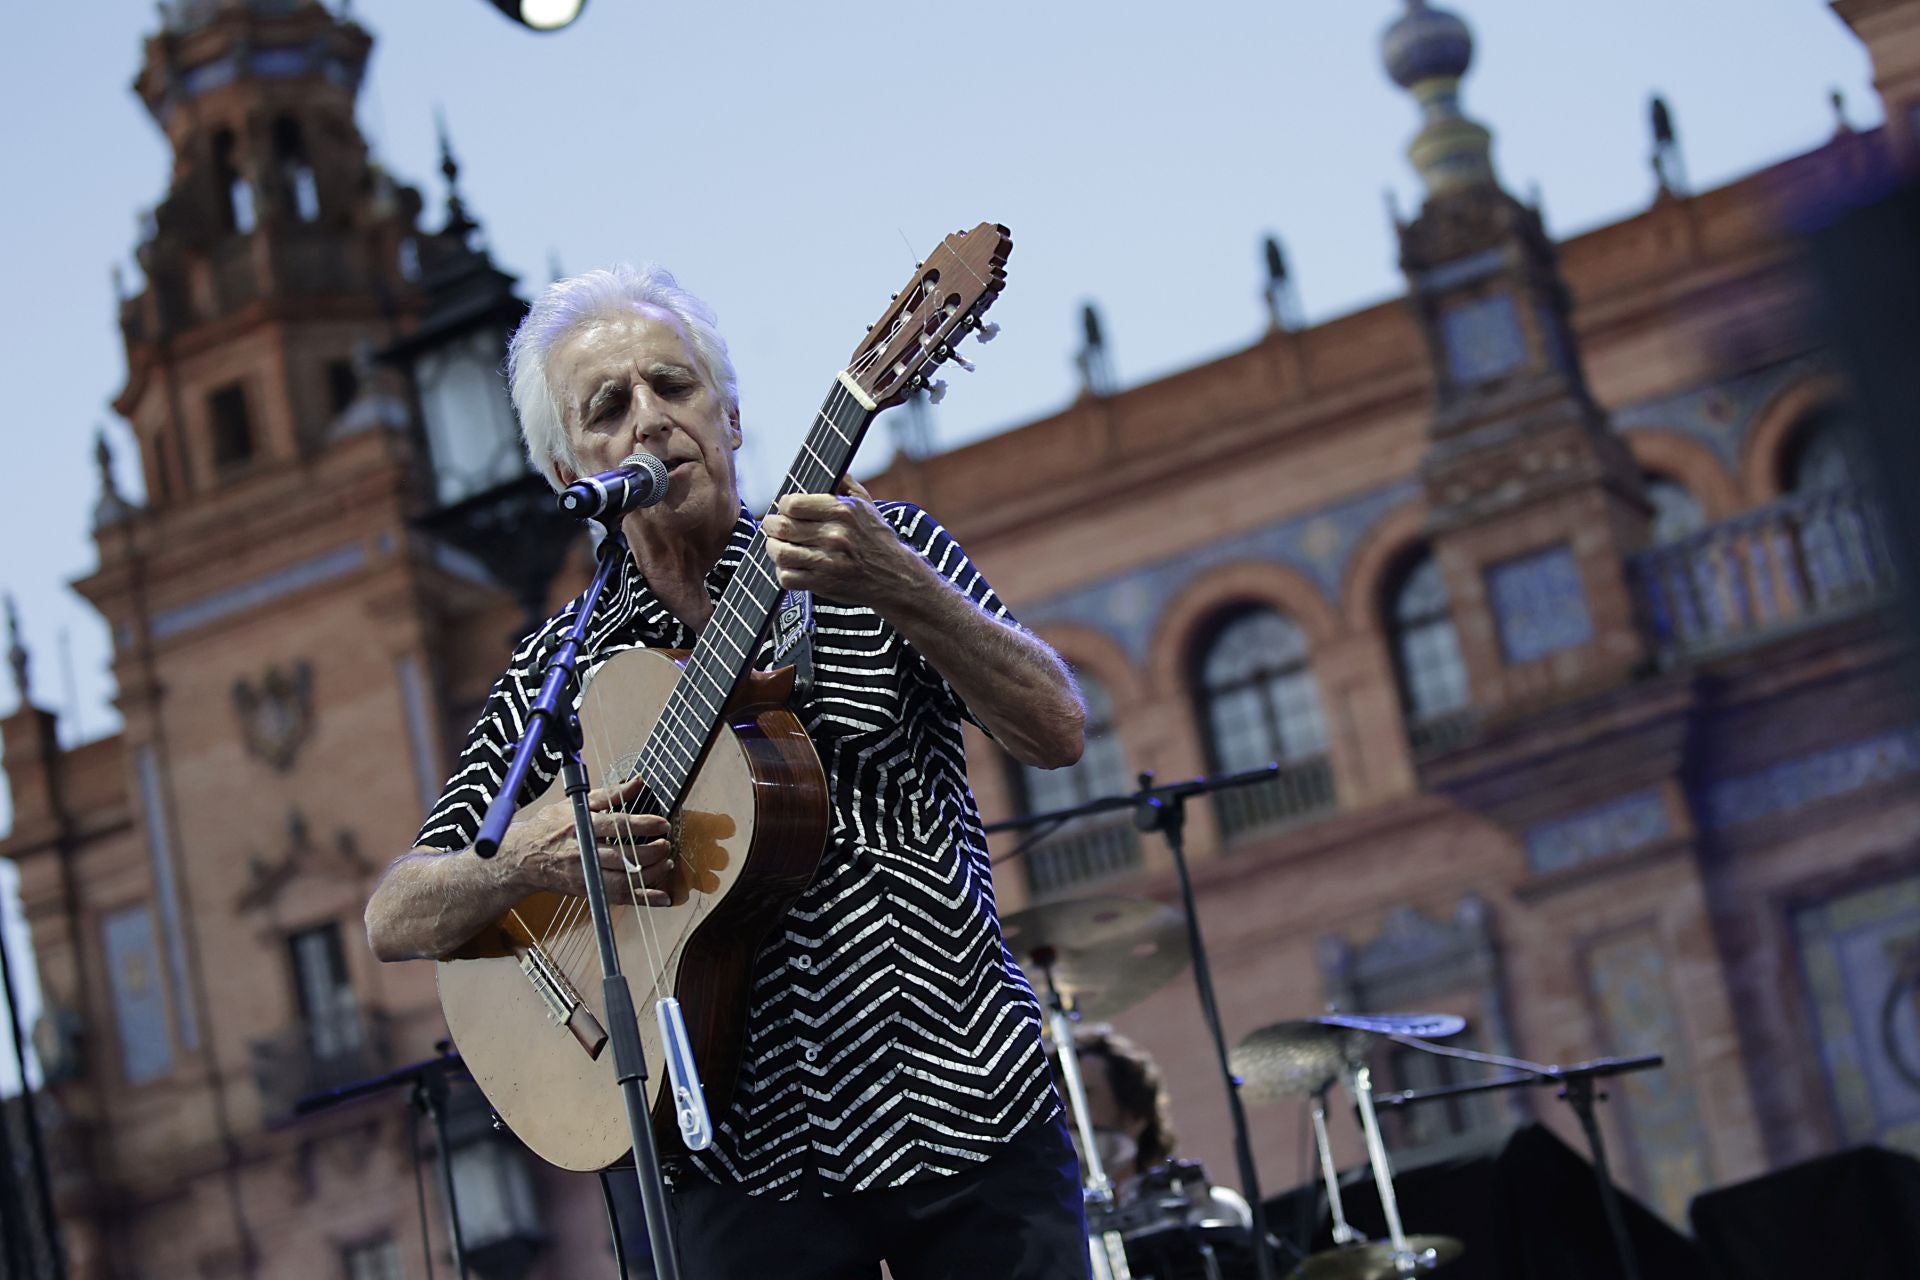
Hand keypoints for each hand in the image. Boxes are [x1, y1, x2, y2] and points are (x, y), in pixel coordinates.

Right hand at [500, 771, 673, 905]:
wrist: (523, 858)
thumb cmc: (550, 828)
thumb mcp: (575, 804)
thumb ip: (609, 794)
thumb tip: (637, 782)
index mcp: (581, 827)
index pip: (616, 825)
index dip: (643, 825)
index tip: (662, 824)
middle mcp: (584, 853)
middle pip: (623, 856)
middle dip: (651, 852)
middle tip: (666, 844)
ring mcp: (586, 875)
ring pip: (623, 880)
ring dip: (650, 874)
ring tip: (666, 864)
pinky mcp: (588, 891)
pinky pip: (619, 898)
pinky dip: (643, 899)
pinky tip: (662, 898)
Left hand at [763, 477, 930, 608]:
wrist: (895, 577)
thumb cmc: (876, 537)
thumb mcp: (866, 503)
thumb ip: (843, 482)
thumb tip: (824, 464)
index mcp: (843, 511)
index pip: (793, 504)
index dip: (783, 505)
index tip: (785, 508)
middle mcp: (834, 536)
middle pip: (782, 528)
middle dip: (770, 526)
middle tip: (771, 526)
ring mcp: (828, 562)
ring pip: (780, 553)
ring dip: (773, 548)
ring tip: (776, 545)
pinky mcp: (823, 584)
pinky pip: (787, 577)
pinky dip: (783, 571)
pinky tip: (790, 565)